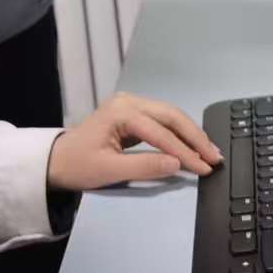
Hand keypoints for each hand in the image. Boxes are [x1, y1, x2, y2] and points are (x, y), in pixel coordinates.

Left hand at [46, 91, 224, 190]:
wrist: (56, 161)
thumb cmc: (78, 165)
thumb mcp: (109, 170)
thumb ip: (144, 166)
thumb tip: (177, 164)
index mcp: (122, 111)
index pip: (162, 133)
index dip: (185, 152)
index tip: (204, 168)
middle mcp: (129, 102)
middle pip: (171, 116)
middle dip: (195, 137)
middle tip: (215, 157)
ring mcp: (131, 106)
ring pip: (170, 116)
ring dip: (191, 134)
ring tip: (210, 152)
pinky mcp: (133, 115)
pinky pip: (163, 122)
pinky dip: (179, 134)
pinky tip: (192, 145)